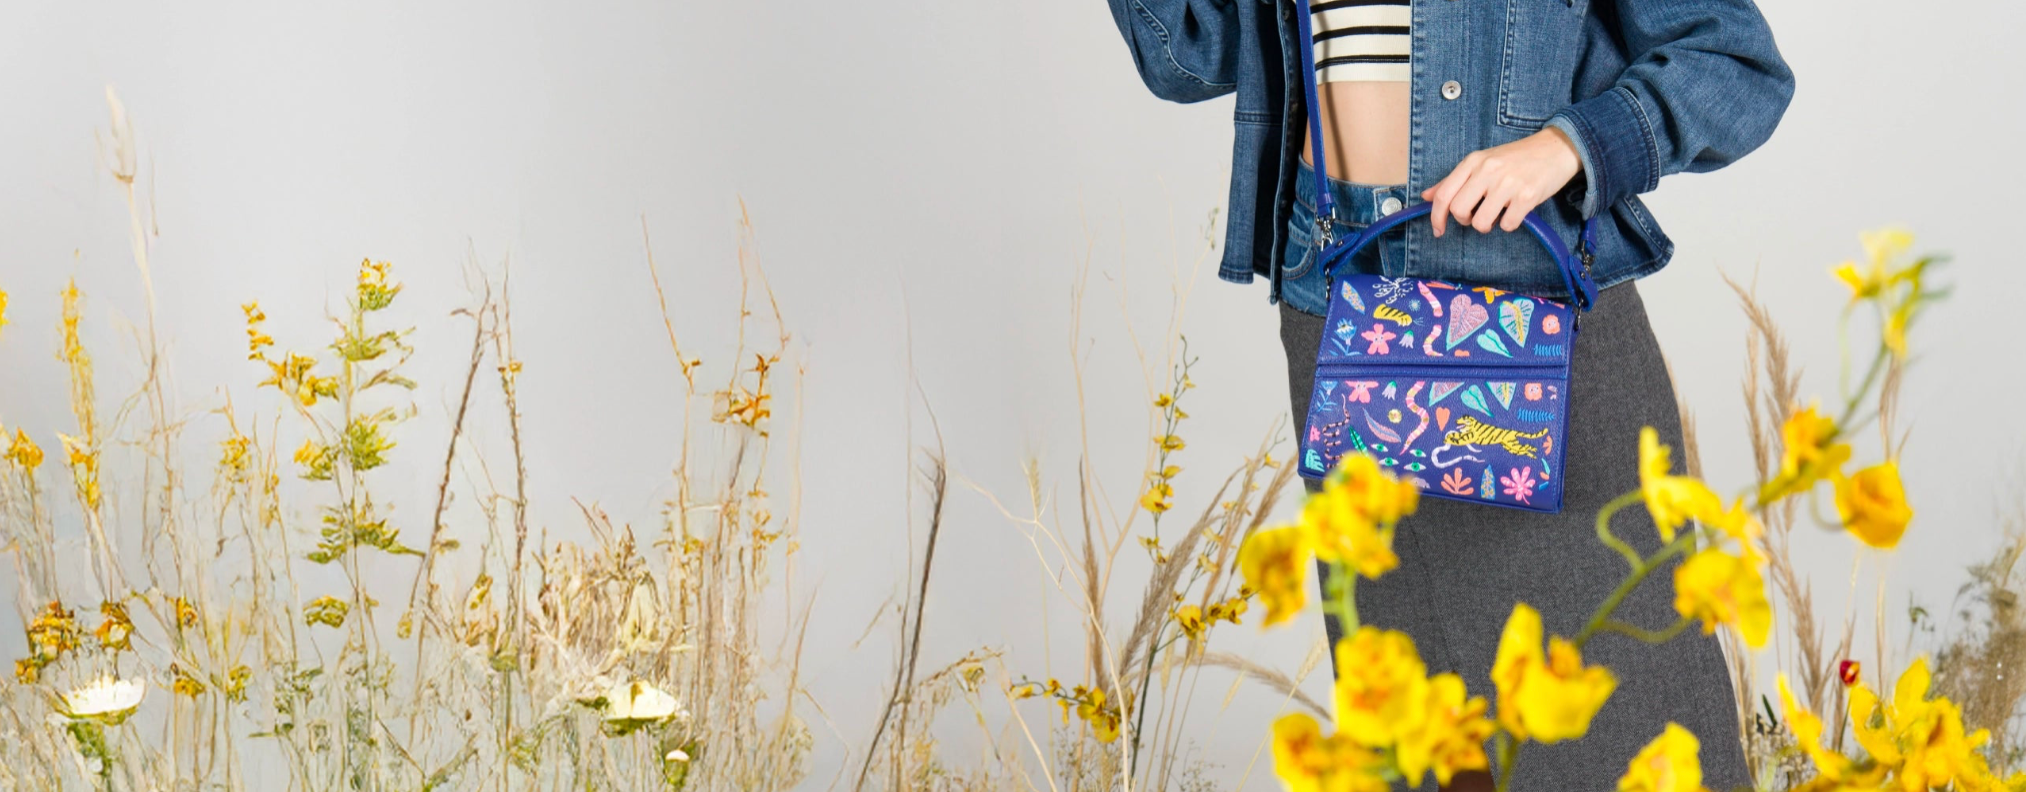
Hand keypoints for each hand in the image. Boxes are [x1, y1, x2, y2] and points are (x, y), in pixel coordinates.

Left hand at [1421, 127, 1581, 236]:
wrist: (1556, 148)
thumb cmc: (1516, 158)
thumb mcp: (1482, 161)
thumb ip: (1453, 180)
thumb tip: (1425, 197)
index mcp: (1473, 161)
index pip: (1443, 194)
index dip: (1436, 217)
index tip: (1438, 230)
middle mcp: (1488, 170)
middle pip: (1459, 211)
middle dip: (1466, 221)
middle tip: (1477, 215)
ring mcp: (1508, 183)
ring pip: (1481, 222)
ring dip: (1487, 225)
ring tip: (1497, 213)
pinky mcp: (1528, 196)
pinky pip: (1507, 225)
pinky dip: (1509, 224)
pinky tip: (1515, 211)